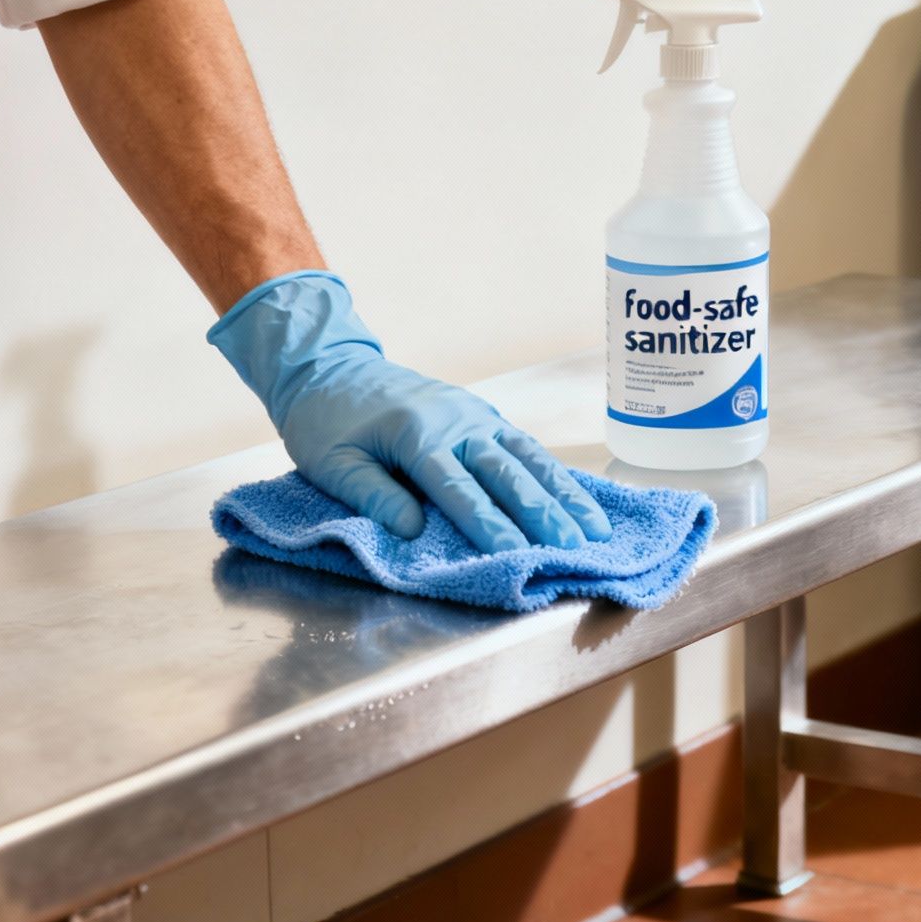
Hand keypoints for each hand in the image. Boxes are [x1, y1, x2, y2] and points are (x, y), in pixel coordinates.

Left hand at [209, 272, 611, 552]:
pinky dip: (554, 475)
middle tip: (573, 546)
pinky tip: (577, 500)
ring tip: (593, 529)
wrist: (332, 368)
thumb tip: (412, 530)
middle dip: (543, 513)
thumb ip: (370, 494)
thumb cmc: (326, 421)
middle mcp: (457, 422)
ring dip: (563, 494)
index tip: (516, 553)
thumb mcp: (331, 461)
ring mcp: (476, 416)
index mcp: (417, 435)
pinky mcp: (484, 417)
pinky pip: (525, 447)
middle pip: (507, 473)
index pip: (459, 488)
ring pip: (528, 458)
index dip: (489, 523)